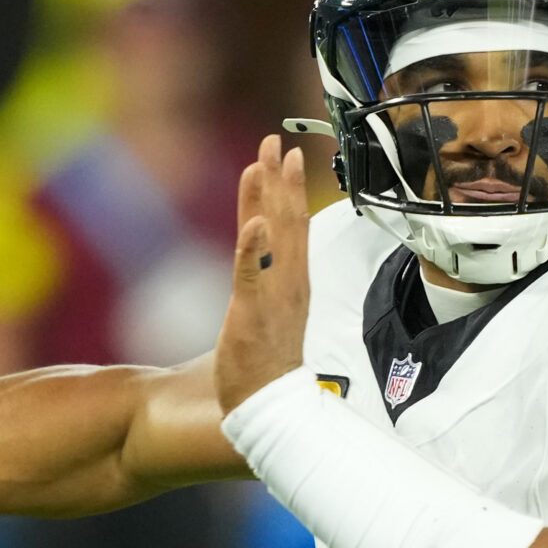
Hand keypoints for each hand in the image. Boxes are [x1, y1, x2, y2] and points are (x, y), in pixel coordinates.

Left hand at [212, 135, 311, 413]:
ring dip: (269, 196)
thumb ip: (268, 285)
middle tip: (275, 142)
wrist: (270, 406)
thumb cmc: (268, 365)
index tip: (288, 155)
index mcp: (295, 283)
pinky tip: (255, 220)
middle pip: (288, 222)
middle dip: (280, 180)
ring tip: (265, 159)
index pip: (295, 228)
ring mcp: (273, 296)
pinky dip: (254, 247)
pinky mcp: (252, 312)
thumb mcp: (272, 316)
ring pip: (274, 237)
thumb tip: (267, 264)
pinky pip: (253, 273)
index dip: (290, 190)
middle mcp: (289, 284)